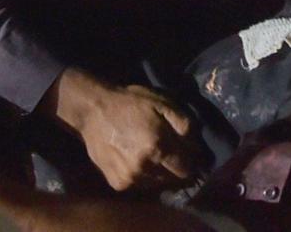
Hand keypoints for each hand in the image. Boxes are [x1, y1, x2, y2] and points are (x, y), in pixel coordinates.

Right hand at [48, 68, 201, 190]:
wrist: (94, 111)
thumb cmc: (131, 104)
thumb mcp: (162, 104)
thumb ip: (184, 125)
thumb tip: (197, 148)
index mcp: (158, 147)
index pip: (187, 170)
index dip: (191, 163)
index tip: (189, 155)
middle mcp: (145, 168)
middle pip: (174, 181)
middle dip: (177, 169)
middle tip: (172, 155)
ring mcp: (129, 178)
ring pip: (158, 186)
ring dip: (161, 174)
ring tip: (154, 156)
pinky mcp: (117, 184)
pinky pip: (141, 187)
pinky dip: (145, 177)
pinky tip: (139, 161)